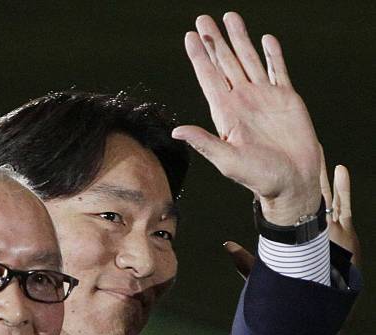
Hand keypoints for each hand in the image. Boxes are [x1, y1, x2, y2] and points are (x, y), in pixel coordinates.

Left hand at [172, 12, 321, 224]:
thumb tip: (177, 131)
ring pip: (249, 60)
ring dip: (239, 40)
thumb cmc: (260, 178)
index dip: (199, 57)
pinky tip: (265, 39)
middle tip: (202, 19)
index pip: (208, 78)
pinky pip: (278, 70)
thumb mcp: (228, 161)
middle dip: (214, 41)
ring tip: (230, 17)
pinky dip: (273, 54)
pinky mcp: (286, 98)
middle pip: (225, 64)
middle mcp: (242, 101)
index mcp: (226, 114)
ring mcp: (264, 97)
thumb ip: (204, 143)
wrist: (293, 181)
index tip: (189, 37)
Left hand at [224, 156, 359, 279]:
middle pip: (303, 193)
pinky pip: (343, 205)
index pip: (281, 205)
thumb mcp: (261, 269)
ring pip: (323, 193)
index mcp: (289, 233)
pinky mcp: (344, 231)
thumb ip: (242, 258)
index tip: (271, 170)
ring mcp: (326, 227)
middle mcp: (308, 226)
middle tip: (293, 151)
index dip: (277, 188)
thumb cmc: (290, 286)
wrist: (317, 297)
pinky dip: (343, 187)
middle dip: (299, 172)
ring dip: (320, 173)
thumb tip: (226, 244)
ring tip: (316, 151)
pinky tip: (340, 169)